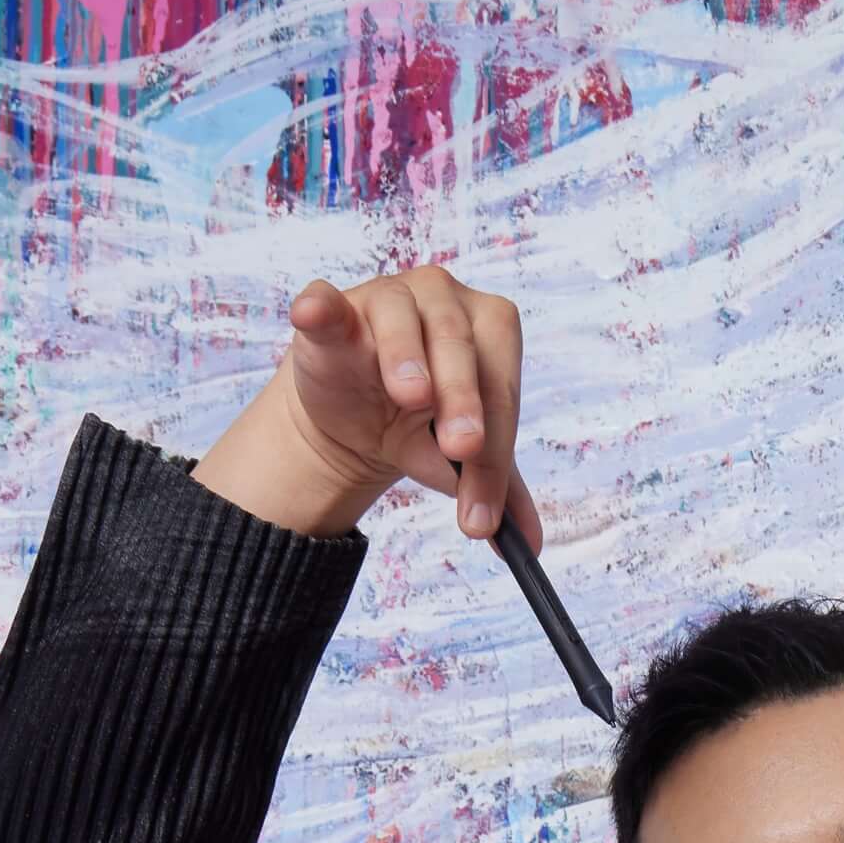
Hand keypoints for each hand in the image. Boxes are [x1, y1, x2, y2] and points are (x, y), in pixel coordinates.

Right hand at [194, 269, 533, 545]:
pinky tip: (312, 316)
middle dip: (463, 399)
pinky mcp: (333, 309)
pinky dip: (320, 308)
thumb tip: (530, 545)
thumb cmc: (420, 425)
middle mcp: (443, 299)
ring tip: (412, 397)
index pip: (500, 388)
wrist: (357, 417)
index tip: (481, 513)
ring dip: (407, 355)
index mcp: (490, 328)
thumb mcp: (460, 460)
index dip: (496, 452)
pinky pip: (325, 303)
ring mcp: (386, 297)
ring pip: (401, 316)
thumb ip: (496, 491)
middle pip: (459, 342)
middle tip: (462, 449)